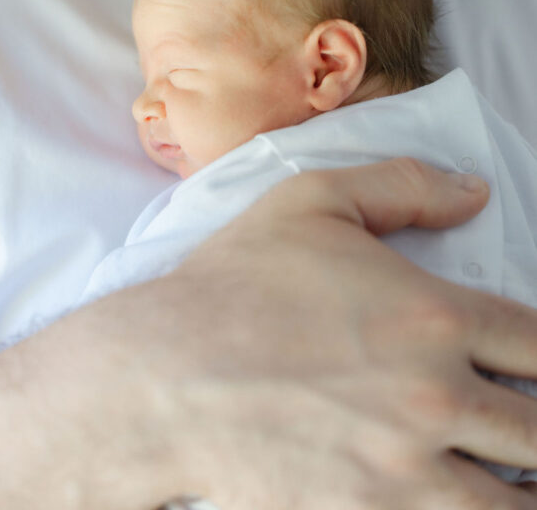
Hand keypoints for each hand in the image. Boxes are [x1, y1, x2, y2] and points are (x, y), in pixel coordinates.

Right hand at [137, 159, 536, 508]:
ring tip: (519, 472)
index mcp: (433, 316)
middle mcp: (435, 398)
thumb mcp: (311, 200)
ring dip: (526, 483)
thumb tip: (475, 192)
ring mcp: (406, 470)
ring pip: (517, 498)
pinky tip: (470, 495)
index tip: (532, 362)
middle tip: (525, 416)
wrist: (163, 377)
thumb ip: (403, 185)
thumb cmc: (235, 282)